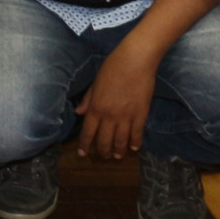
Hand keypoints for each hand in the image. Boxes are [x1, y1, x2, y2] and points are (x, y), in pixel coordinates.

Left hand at [74, 43, 158, 158]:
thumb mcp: (95, 83)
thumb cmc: (112, 68)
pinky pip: (137, 134)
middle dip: (102, 152)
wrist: (135, 61)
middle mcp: (109, 116)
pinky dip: (135, 143)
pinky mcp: (141, 115)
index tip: (82, 153)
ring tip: (117, 156)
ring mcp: (126, 117)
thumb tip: (79, 113)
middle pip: (104, 141)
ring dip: (118, 151)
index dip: (84, 145)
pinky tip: (134, 148)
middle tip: (103, 157)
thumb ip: (88, 100)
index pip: (87, 132)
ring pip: (121, 141)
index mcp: (96, 107)